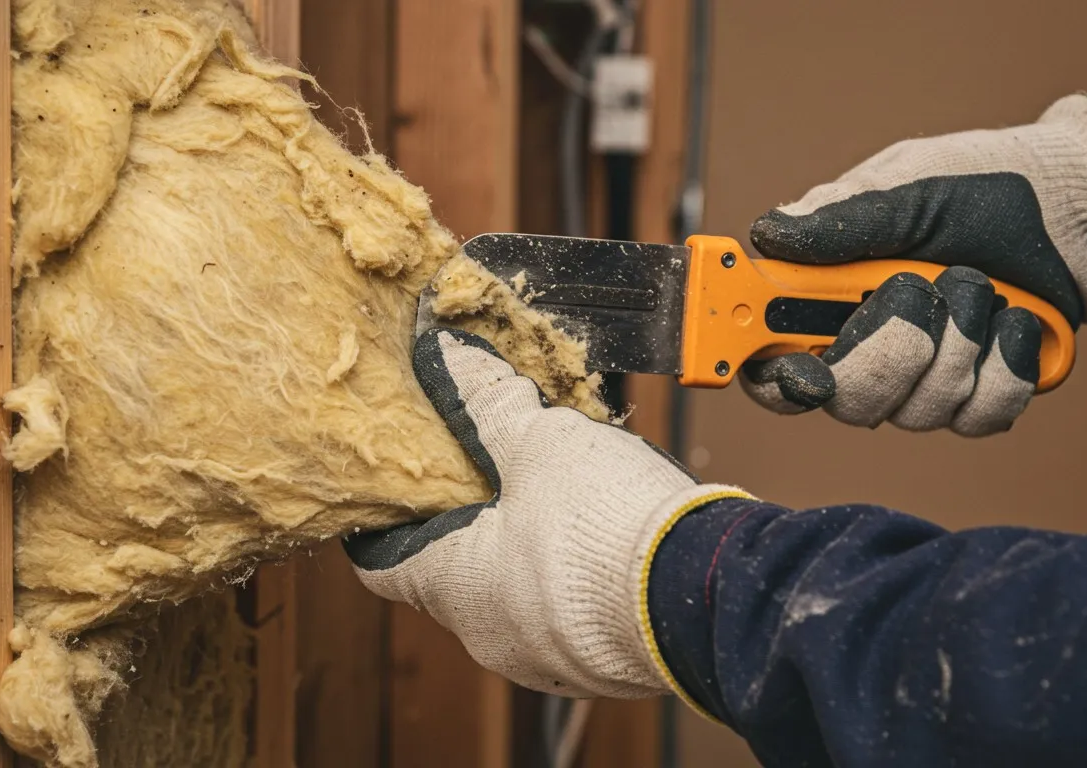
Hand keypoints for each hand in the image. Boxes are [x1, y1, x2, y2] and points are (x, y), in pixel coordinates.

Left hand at [344, 329, 742, 697]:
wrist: (706, 597)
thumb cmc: (606, 526)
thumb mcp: (539, 441)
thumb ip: (485, 400)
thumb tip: (444, 354)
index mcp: (453, 587)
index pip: (381, 565)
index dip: (380, 523)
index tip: (392, 490)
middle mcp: (489, 636)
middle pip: (451, 576)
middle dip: (466, 523)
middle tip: (484, 471)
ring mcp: (548, 657)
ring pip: (515, 596)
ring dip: (526, 550)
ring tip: (557, 495)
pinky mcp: (604, 665)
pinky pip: (571, 614)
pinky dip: (574, 577)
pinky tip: (603, 536)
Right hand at [742, 94, 1086, 435]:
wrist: (1079, 208)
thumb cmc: (984, 186)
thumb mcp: (909, 190)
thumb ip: (840, 221)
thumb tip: (767, 235)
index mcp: (828, 300)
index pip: (773, 363)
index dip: (776, 379)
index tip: (805, 371)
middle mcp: (868, 349)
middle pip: (848, 401)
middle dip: (895, 348)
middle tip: (920, 289)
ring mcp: (924, 379)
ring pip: (919, 410)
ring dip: (961, 339)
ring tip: (979, 284)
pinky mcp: (980, 396)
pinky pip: (980, 415)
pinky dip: (1007, 363)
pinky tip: (1015, 320)